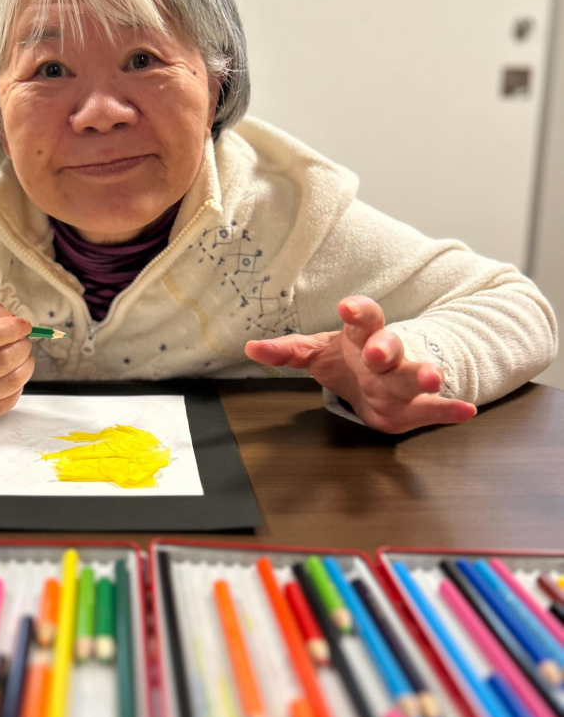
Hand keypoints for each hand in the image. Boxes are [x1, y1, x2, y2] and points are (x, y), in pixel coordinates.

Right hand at [0, 288, 33, 419]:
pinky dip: (18, 383)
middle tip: (21, 337)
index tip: (23, 324)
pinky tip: (9, 371)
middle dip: (22, 345)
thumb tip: (9, 318)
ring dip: (25, 363)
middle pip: (0, 361)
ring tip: (18, 352)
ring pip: (10, 382)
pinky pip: (9, 401)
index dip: (8, 330)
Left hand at [245, 295, 476, 433]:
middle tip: (380, 353)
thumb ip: (288, 350)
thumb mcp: (318, 352)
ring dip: (424, 374)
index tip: (346, 306)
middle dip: (386, 349)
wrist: (381, 375)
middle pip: (389, 347)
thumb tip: (251, 347)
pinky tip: (464, 410)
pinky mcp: (416, 407)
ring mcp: (402, 380)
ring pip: (413, 375)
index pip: (362, 317)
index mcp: (361, 336)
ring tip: (433, 377)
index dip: (357, 311)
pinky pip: (434, 407)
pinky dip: (449, 409)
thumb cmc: (348, 359)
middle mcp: (385, 355)